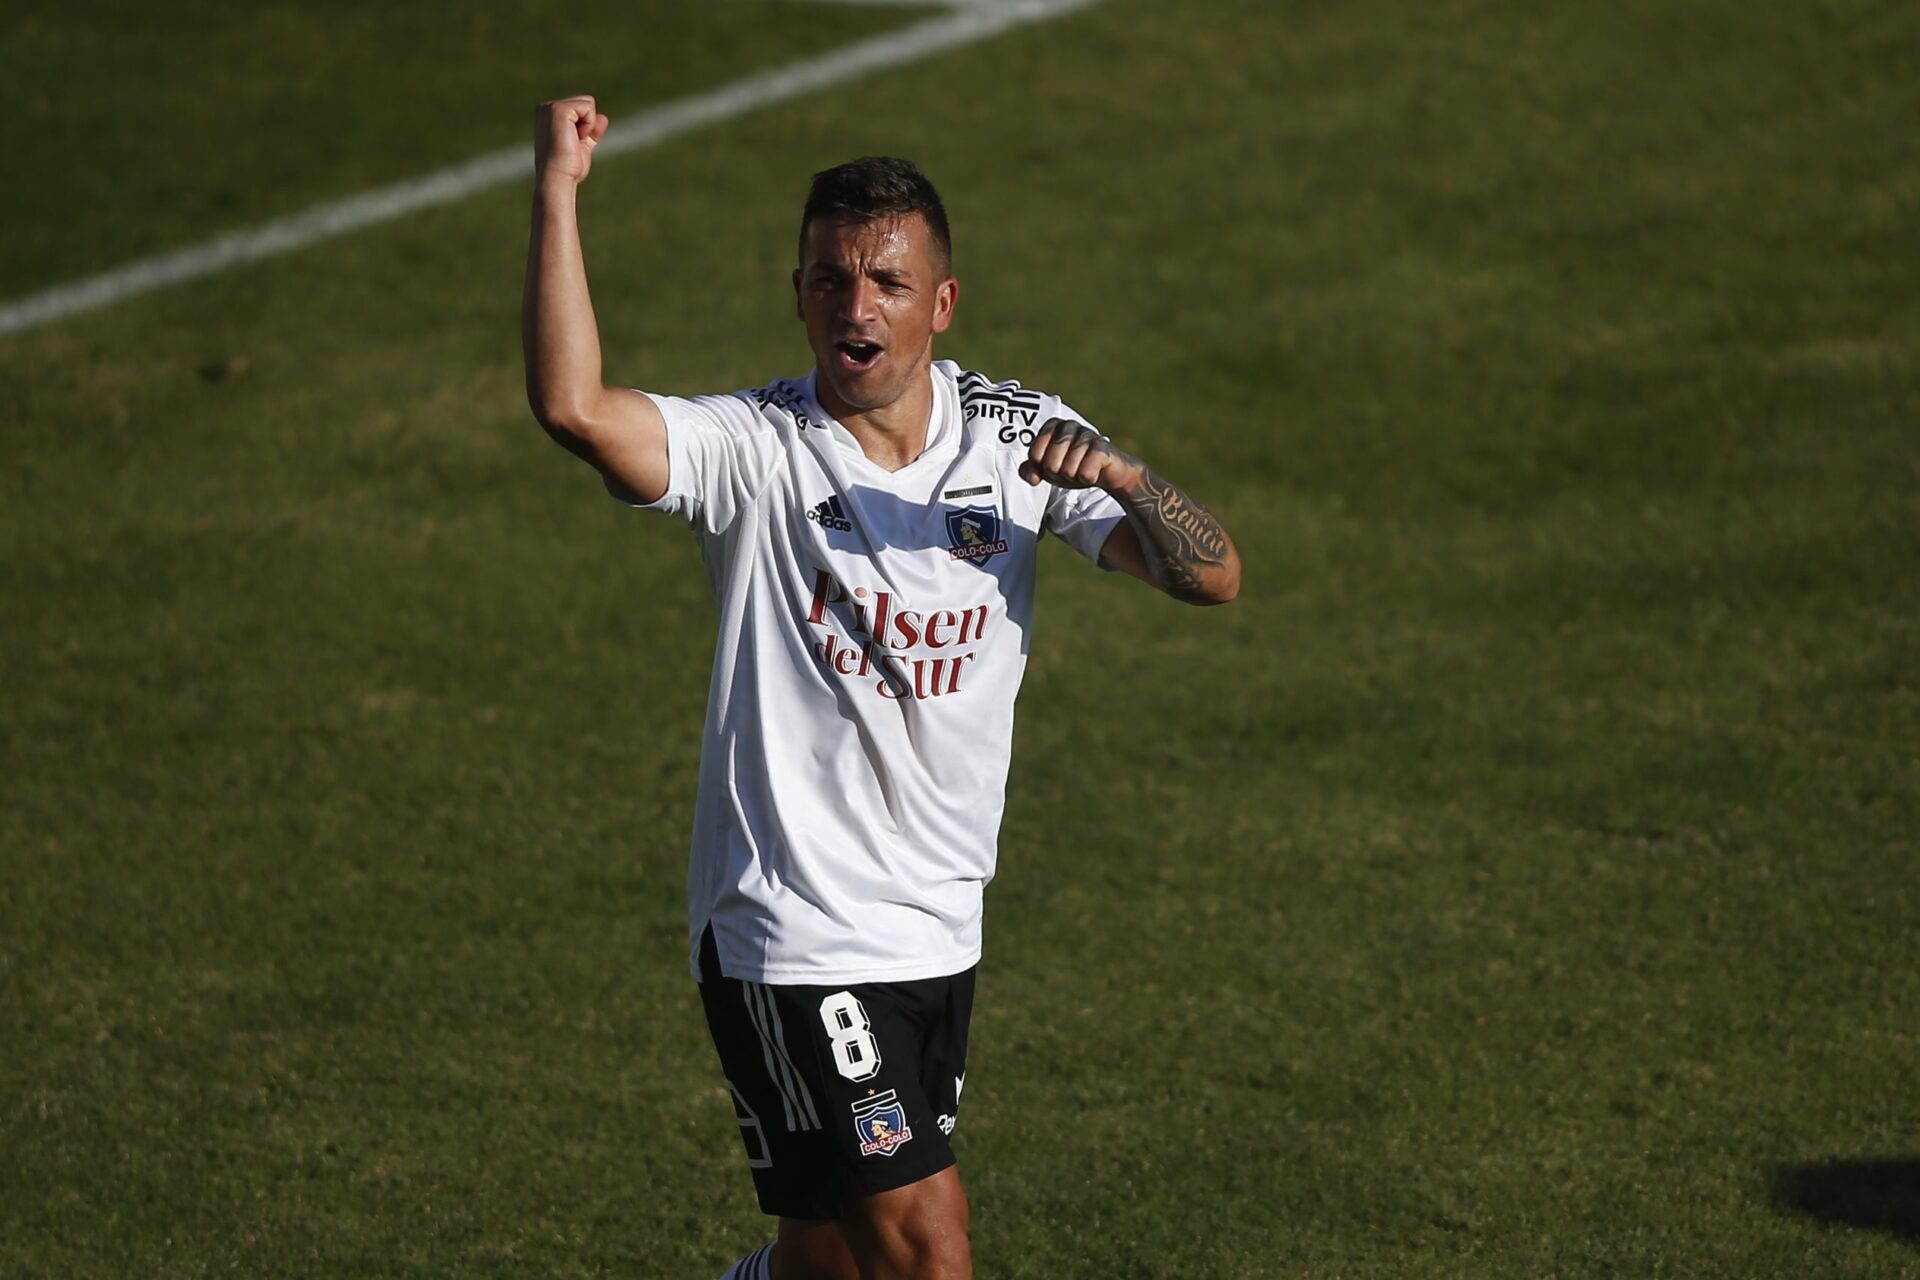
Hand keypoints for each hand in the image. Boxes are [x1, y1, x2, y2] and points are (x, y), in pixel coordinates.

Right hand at [533, 95, 609, 188]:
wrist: (558, 177)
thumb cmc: (568, 168)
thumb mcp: (583, 146)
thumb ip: (591, 131)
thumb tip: (603, 117)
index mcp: (548, 115)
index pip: (580, 109)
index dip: (587, 127)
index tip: (575, 145)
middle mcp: (546, 108)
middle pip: (586, 102)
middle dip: (588, 124)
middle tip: (575, 144)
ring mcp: (551, 107)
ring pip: (588, 103)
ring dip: (589, 125)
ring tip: (574, 141)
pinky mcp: (558, 109)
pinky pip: (588, 107)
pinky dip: (589, 124)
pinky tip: (577, 137)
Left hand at [1018, 417, 1142, 491]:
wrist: (1106, 471)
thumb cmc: (1073, 466)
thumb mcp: (1047, 469)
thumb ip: (1029, 470)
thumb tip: (1032, 478)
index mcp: (1052, 426)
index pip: (1034, 456)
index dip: (1043, 468)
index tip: (1054, 464)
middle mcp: (1068, 425)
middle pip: (1050, 464)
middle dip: (1059, 474)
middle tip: (1070, 469)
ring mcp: (1086, 433)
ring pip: (1068, 470)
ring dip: (1075, 477)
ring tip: (1082, 469)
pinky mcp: (1102, 446)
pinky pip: (1085, 472)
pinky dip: (1088, 478)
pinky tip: (1095, 471)